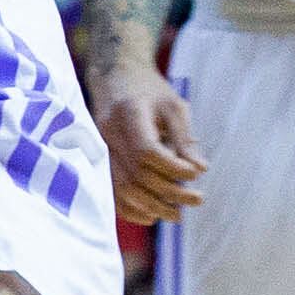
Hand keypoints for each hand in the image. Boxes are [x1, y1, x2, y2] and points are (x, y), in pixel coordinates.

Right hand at [91, 63, 207, 225]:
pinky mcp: (96, 160)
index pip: (148, 151)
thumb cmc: (149, 91)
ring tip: (177, 215)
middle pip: (137, 173)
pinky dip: (129, 209)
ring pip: (121, 187)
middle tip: (197, 200)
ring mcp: (97, 148)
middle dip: (170, 192)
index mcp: (128, 113)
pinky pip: (110, 191)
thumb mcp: (174, 106)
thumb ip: (184, 139)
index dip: (173, 168)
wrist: (114, 78)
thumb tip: (198, 170)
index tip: (196, 175)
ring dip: (151, 206)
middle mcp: (108, 133)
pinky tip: (151, 216)